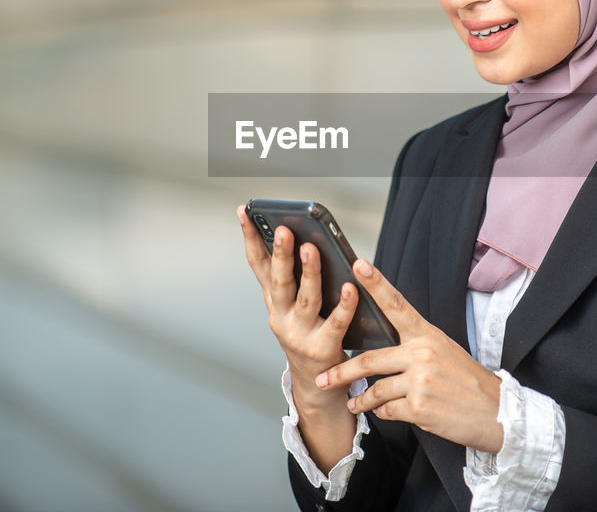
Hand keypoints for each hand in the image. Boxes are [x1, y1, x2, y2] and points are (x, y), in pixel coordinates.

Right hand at [236, 206, 357, 415]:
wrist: (315, 385)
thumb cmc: (308, 334)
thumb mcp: (292, 306)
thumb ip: (294, 277)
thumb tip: (302, 238)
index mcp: (274, 301)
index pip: (258, 265)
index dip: (250, 238)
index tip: (245, 211)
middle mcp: (281, 317)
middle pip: (280, 281)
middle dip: (281, 255)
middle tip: (284, 230)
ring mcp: (300, 334)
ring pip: (306, 299)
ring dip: (309, 273)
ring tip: (312, 249)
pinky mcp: (323, 349)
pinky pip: (336, 324)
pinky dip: (345, 306)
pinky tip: (351, 287)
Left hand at [316, 259, 504, 453]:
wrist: (497, 412)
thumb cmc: (468, 382)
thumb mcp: (445, 352)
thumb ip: (414, 348)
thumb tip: (383, 356)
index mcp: (428, 335)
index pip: (397, 304)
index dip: (376, 284)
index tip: (358, 265)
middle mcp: (422, 354)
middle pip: (370, 359)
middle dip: (342, 371)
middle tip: (323, 377)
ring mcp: (420, 381)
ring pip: (375, 390)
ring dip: (360, 400)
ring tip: (352, 403)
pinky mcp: (419, 407)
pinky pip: (387, 410)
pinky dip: (382, 413)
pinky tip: (386, 413)